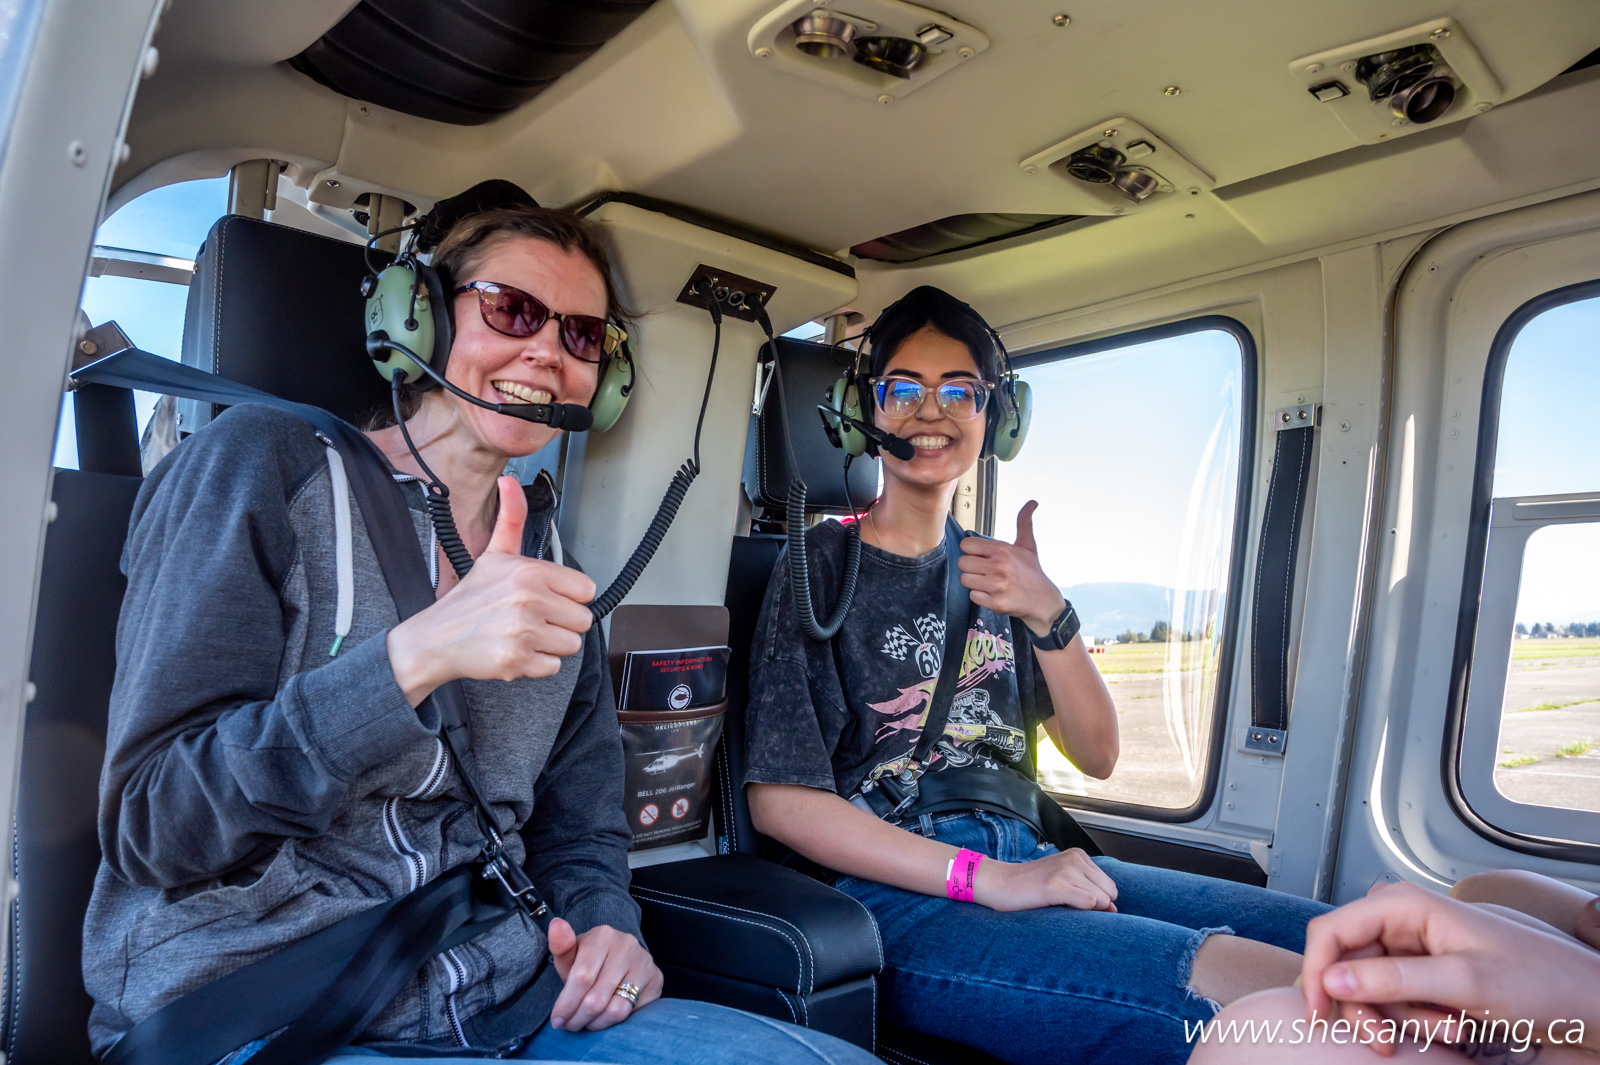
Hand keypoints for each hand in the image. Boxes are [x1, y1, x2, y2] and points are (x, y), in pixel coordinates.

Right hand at [387, 477, 595, 704]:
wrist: (434, 639)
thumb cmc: (468, 599)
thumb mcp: (493, 554)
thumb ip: (512, 518)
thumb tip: (509, 481)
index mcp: (529, 572)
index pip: (586, 589)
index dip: (568, 597)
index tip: (547, 598)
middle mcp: (528, 599)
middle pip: (582, 620)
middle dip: (560, 623)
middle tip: (531, 619)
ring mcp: (523, 631)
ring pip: (571, 645)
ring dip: (549, 645)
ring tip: (522, 634)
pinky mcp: (517, 660)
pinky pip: (553, 667)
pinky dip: (536, 665)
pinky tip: (515, 651)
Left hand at [547, 919, 662, 1031]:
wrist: (619, 959)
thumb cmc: (589, 961)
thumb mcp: (571, 956)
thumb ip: (561, 946)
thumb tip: (556, 925)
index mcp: (602, 935)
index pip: (582, 976)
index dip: (567, 1003)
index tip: (557, 1020)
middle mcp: (626, 945)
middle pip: (597, 997)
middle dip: (578, 1017)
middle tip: (569, 1025)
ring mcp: (644, 962)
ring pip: (615, 1010)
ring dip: (595, 1024)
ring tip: (584, 1023)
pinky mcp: (656, 979)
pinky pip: (632, 1012)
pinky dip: (613, 1022)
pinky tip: (603, 1018)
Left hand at [958, 501, 1066, 637]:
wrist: (1043, 600)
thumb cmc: (1032, 571)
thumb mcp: (1028, 545)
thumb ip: (1024, 523)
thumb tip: (1032, 502)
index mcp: (1002, 550)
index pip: (966, 545)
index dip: (971, 551)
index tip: (982, 556)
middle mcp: (998, 566)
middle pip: (962, 563)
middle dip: (971, 567)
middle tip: (984, 570)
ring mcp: (996, 586)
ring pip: (965, 579)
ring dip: (974, 582)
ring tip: (988, 581)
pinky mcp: (995, 603)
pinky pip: (972, 595)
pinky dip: (980, 596)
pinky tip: (992, 593)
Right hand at [971, 847, 1117, 912]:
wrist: (999, 884)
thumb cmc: (1030, 887)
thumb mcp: (1064, 883)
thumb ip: (1090, 892)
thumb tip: (1115, 910)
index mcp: (1079, 855)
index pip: (1110, 887)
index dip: (1096, 901)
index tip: (1072, 900)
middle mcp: (1075, 859)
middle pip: (1110, 894)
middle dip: (1095, 906)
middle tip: (1066, 903)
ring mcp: (1066, 870)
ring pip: (1101, 900)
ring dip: (1084, 910)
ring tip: (1058, 904)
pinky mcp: (1056, 885)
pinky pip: (1089, 903)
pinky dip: (1079, 911)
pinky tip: (1057, 905)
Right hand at [1301, 882, 1599, 1055]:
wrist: (1580, 998)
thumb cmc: (1537, 978)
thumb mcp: (1464, 983)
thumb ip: (1394, 980)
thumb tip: (1332, 980)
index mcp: (1403, 905)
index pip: (1331, 932)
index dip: (1316, 973)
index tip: (1320, 1014)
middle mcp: (1400, 920)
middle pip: (1344, 964)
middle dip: (1367, 1007)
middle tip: (1386, 1041)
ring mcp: (1410, 946)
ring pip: (1367, 987)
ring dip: (1398, 1018)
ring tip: (1446, 1031)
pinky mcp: (1421, 971)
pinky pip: (1393, 998)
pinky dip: (1414, 1020)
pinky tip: (1450, 1027)